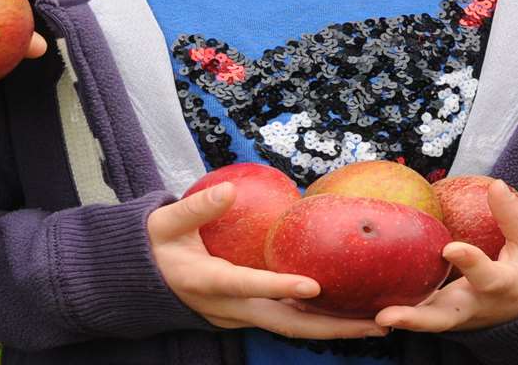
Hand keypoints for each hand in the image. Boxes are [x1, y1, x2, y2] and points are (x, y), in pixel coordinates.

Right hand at [148, 183, 389, 339]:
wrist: (140, 282)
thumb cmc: (155, 245)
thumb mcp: (164, 223)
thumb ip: (195, 208)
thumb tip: (229, 189)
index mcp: (206, 281)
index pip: (247, 286)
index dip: (279, 288)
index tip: (313, 286)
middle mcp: (228, 308)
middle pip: (285, 324)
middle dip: (330, 327)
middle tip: (375, 323)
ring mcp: (240, 317)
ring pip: (291, 328)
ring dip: (333, 329)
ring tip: (377, 324)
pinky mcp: (249, 316)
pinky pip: (288, 322)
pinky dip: (319, 322)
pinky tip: (350, 312)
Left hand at [374, 180, 517, 331]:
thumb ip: (515, 217)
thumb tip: (496, 184)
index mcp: (502, 288)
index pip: (486, 277)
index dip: (470, 263)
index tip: (450, 248)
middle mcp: (473, 307)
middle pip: (443, 318)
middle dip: (416, 319)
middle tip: (387, 316)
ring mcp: (454, 315)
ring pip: (423, 321)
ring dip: (396, 318)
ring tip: (367, 314)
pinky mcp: (439, 313)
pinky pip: (415, 311)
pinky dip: (391, 308)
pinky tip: (359, 297)